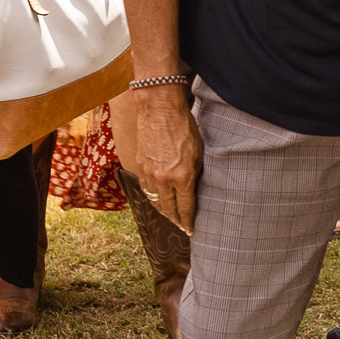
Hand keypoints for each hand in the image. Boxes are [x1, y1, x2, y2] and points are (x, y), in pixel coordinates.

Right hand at [135, 87, 202, 232]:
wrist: (159, 109)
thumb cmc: (184, 128)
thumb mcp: (199, 153)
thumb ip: (195, 174)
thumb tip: (193, 191)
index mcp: (182, 176)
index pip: (185, 207)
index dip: (188, 221)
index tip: (191, 229)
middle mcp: (164, 179)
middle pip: (169, 209)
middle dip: (176, 220)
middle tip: (181, 227)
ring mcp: (149, 174)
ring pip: (155, 202)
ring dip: (164, 212)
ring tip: (171, 217)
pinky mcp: (140, 167)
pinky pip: (146, 190)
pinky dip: (153, 198)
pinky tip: (158, 200)